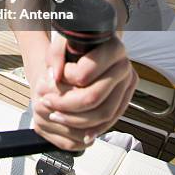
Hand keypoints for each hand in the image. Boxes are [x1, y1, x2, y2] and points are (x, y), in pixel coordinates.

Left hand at [31, 35, 137, 150]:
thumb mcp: (63, 40)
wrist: (94, 47)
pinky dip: (96, 128)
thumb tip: (56, 76)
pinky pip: (113, 119)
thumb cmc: (79, 42)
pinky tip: (82, 134)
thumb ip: (56, 54)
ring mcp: (128, 84)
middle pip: (95, 97)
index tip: (52, 77)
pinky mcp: (126, 97)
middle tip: (47, 102)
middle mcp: (124, 66)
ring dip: (77, 120)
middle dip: (67, 105)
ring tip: (56, 116)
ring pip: (105, 113)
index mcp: (113, 48)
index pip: (86, 73)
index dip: (66, 80)